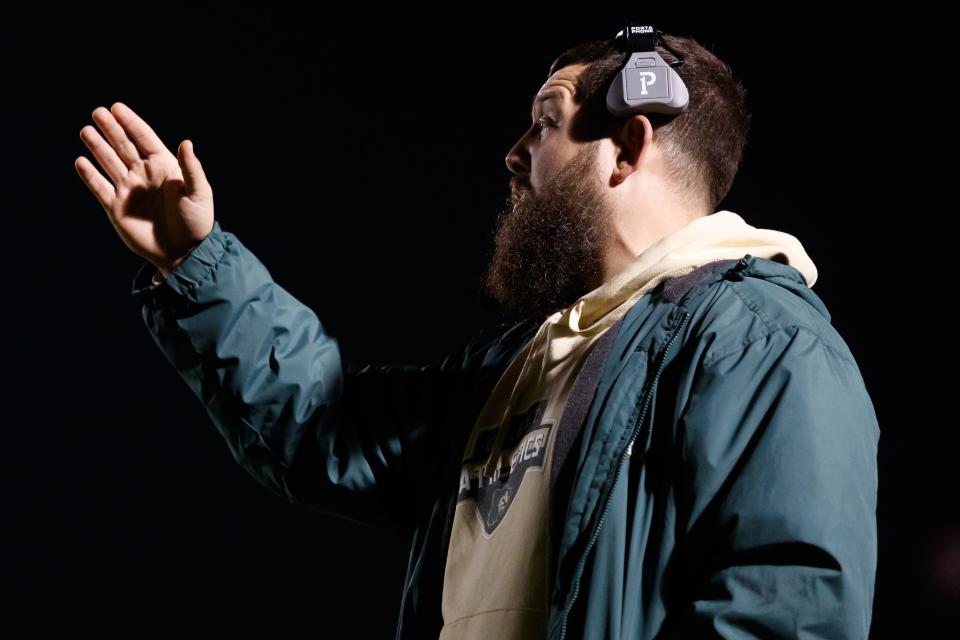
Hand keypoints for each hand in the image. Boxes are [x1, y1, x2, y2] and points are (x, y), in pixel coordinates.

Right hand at [75, 102, 214, 273]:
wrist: (184, 252)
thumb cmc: (196, 222)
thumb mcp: (199, 193)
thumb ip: (192, 169)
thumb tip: (186, 142)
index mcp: (164, 167)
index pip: (144, 138)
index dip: (131, 123)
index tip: (116, 107)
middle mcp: (144, 175)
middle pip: (123, 146)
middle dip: (111, 129)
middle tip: (97, 112)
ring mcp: (129, 190)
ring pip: (109, 163)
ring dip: (97, 147)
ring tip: (86, 131)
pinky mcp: (116, 208)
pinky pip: (100, 188)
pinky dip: (89, 176)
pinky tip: (80, 162)